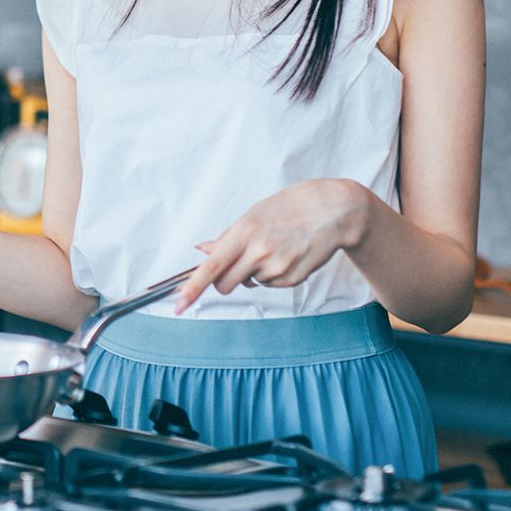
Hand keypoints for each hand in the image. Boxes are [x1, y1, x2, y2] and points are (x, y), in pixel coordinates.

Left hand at [173, 179, 371, 313]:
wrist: (333, 210)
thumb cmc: (291, 208)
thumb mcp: (254, 215)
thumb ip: (227, 237)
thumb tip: (203, 250)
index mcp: (244, 232)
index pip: (211, 266)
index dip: (192, 287)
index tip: (178, 303)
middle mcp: (258, 252)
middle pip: (226, 283)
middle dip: (225, 279)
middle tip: (239, 261)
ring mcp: (277, 267)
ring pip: (250, 282)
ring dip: (255, 271)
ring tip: (275, 246)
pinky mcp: (292, 278)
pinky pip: (271, 283)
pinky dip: (274, 273)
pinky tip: (288, 254)